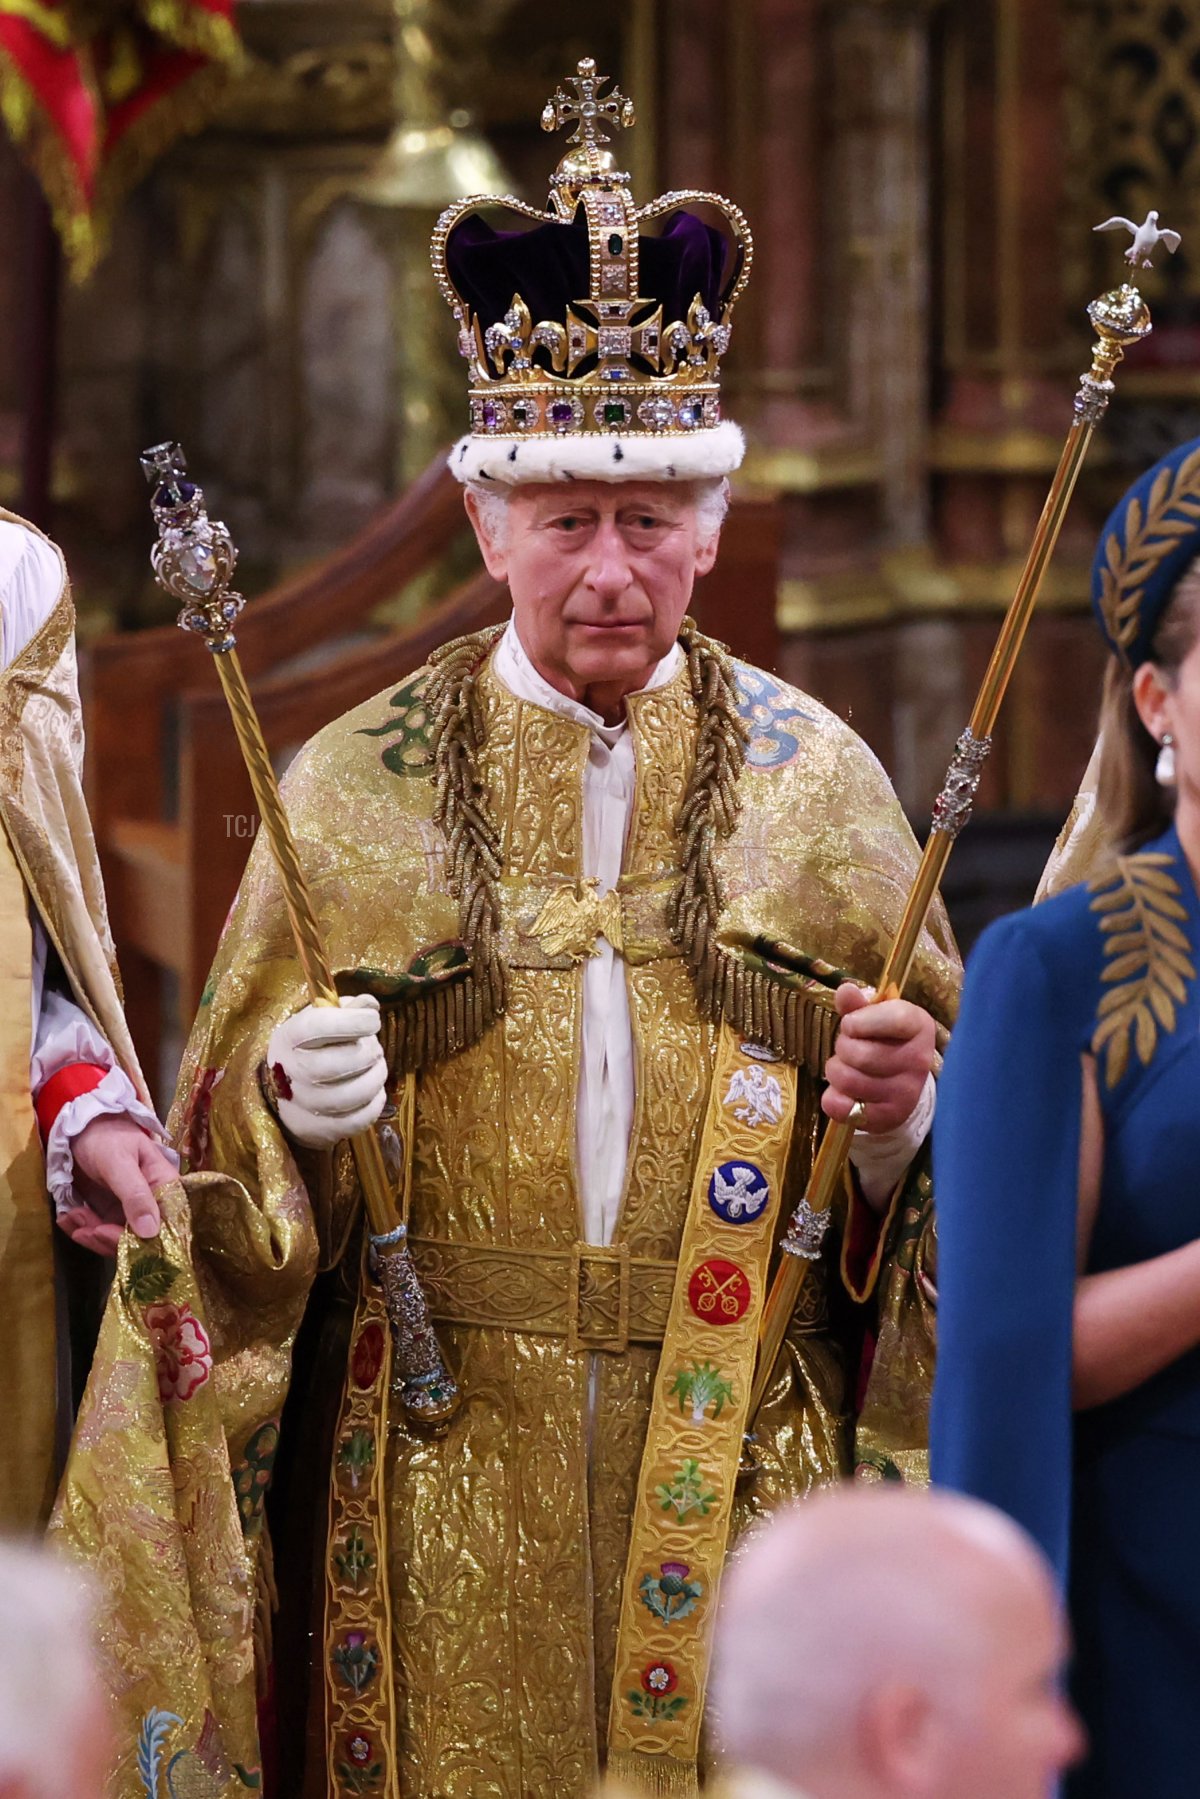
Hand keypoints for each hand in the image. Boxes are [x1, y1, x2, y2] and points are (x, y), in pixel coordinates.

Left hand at [60, 1115, 175, 1254]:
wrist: (83, 1128)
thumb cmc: (108, 1137)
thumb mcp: (120, 1163)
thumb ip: (135, 1195)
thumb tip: (151, 1233)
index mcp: (165, 1188)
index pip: (165, 1225)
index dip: (140, 1239)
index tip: (107, 1232)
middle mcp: (153, 1204)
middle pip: (140, 1239)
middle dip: (107, 1239)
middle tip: (84, 1229)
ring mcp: (131, 1211)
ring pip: (117, 1240)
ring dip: (91, 1234)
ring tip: (71, 1218)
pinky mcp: (112, 1213)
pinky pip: (101, 1232)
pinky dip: (82, 1229)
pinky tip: (67, 1219)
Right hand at [266, 994, 386, 1150]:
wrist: (281, 1090)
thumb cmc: (308, 1048)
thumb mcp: (318, 1020)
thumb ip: (345, 1009)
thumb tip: (369, 1004)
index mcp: (290, 1037)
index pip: (321, 1026)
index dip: (355, 1021)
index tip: (372, 1020)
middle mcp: (292, 1071)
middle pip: (341, 1062)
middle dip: (369, 1051)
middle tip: (373, 1047)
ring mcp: (302, 1104)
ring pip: (353, 1094)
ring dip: (376, 1077)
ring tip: (376, 1067)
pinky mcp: (317, 1130)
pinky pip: (358, 1120)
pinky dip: (374, 1104)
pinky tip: (372, 1092)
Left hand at [822, 982, 935, 1134]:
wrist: (902, 1084)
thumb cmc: (885, 1040)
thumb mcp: (874, 1016)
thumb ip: (857, 1004)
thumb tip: (845, 990)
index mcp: (919, 1026)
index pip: (892, 1019)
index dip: (860, 1021)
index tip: (852, 1024)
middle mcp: (918, 1060)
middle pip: (859, 1053)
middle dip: (842, 1047)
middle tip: (849, 1048)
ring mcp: (906, 1092)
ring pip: (846, 1079)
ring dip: (835, 1071)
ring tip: (847, 1067)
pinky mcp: (888, 1117)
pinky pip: (841, 1107)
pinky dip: (833, 1098)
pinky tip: (845, 1092)